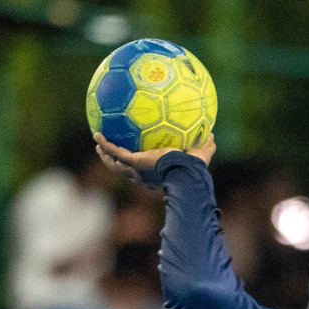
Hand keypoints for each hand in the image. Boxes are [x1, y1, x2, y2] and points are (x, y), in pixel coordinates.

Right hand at [94, 131, 214, 182]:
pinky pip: (115, 152)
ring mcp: (136, 170)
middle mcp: (144, 175)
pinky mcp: (132, 163)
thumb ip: (206, 144)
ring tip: (98, 143)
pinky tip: (97, 134)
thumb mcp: (201, 153)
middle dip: (116, 162)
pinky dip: (105, 144)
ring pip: (115, 164)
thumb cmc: (195, 168)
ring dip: (106, 155)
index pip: (146, 171)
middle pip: (125, 170)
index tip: (136, 159)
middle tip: (110, 152)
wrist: (186, 173)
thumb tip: (211, 134)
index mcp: (157, 174)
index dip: (139, 166)